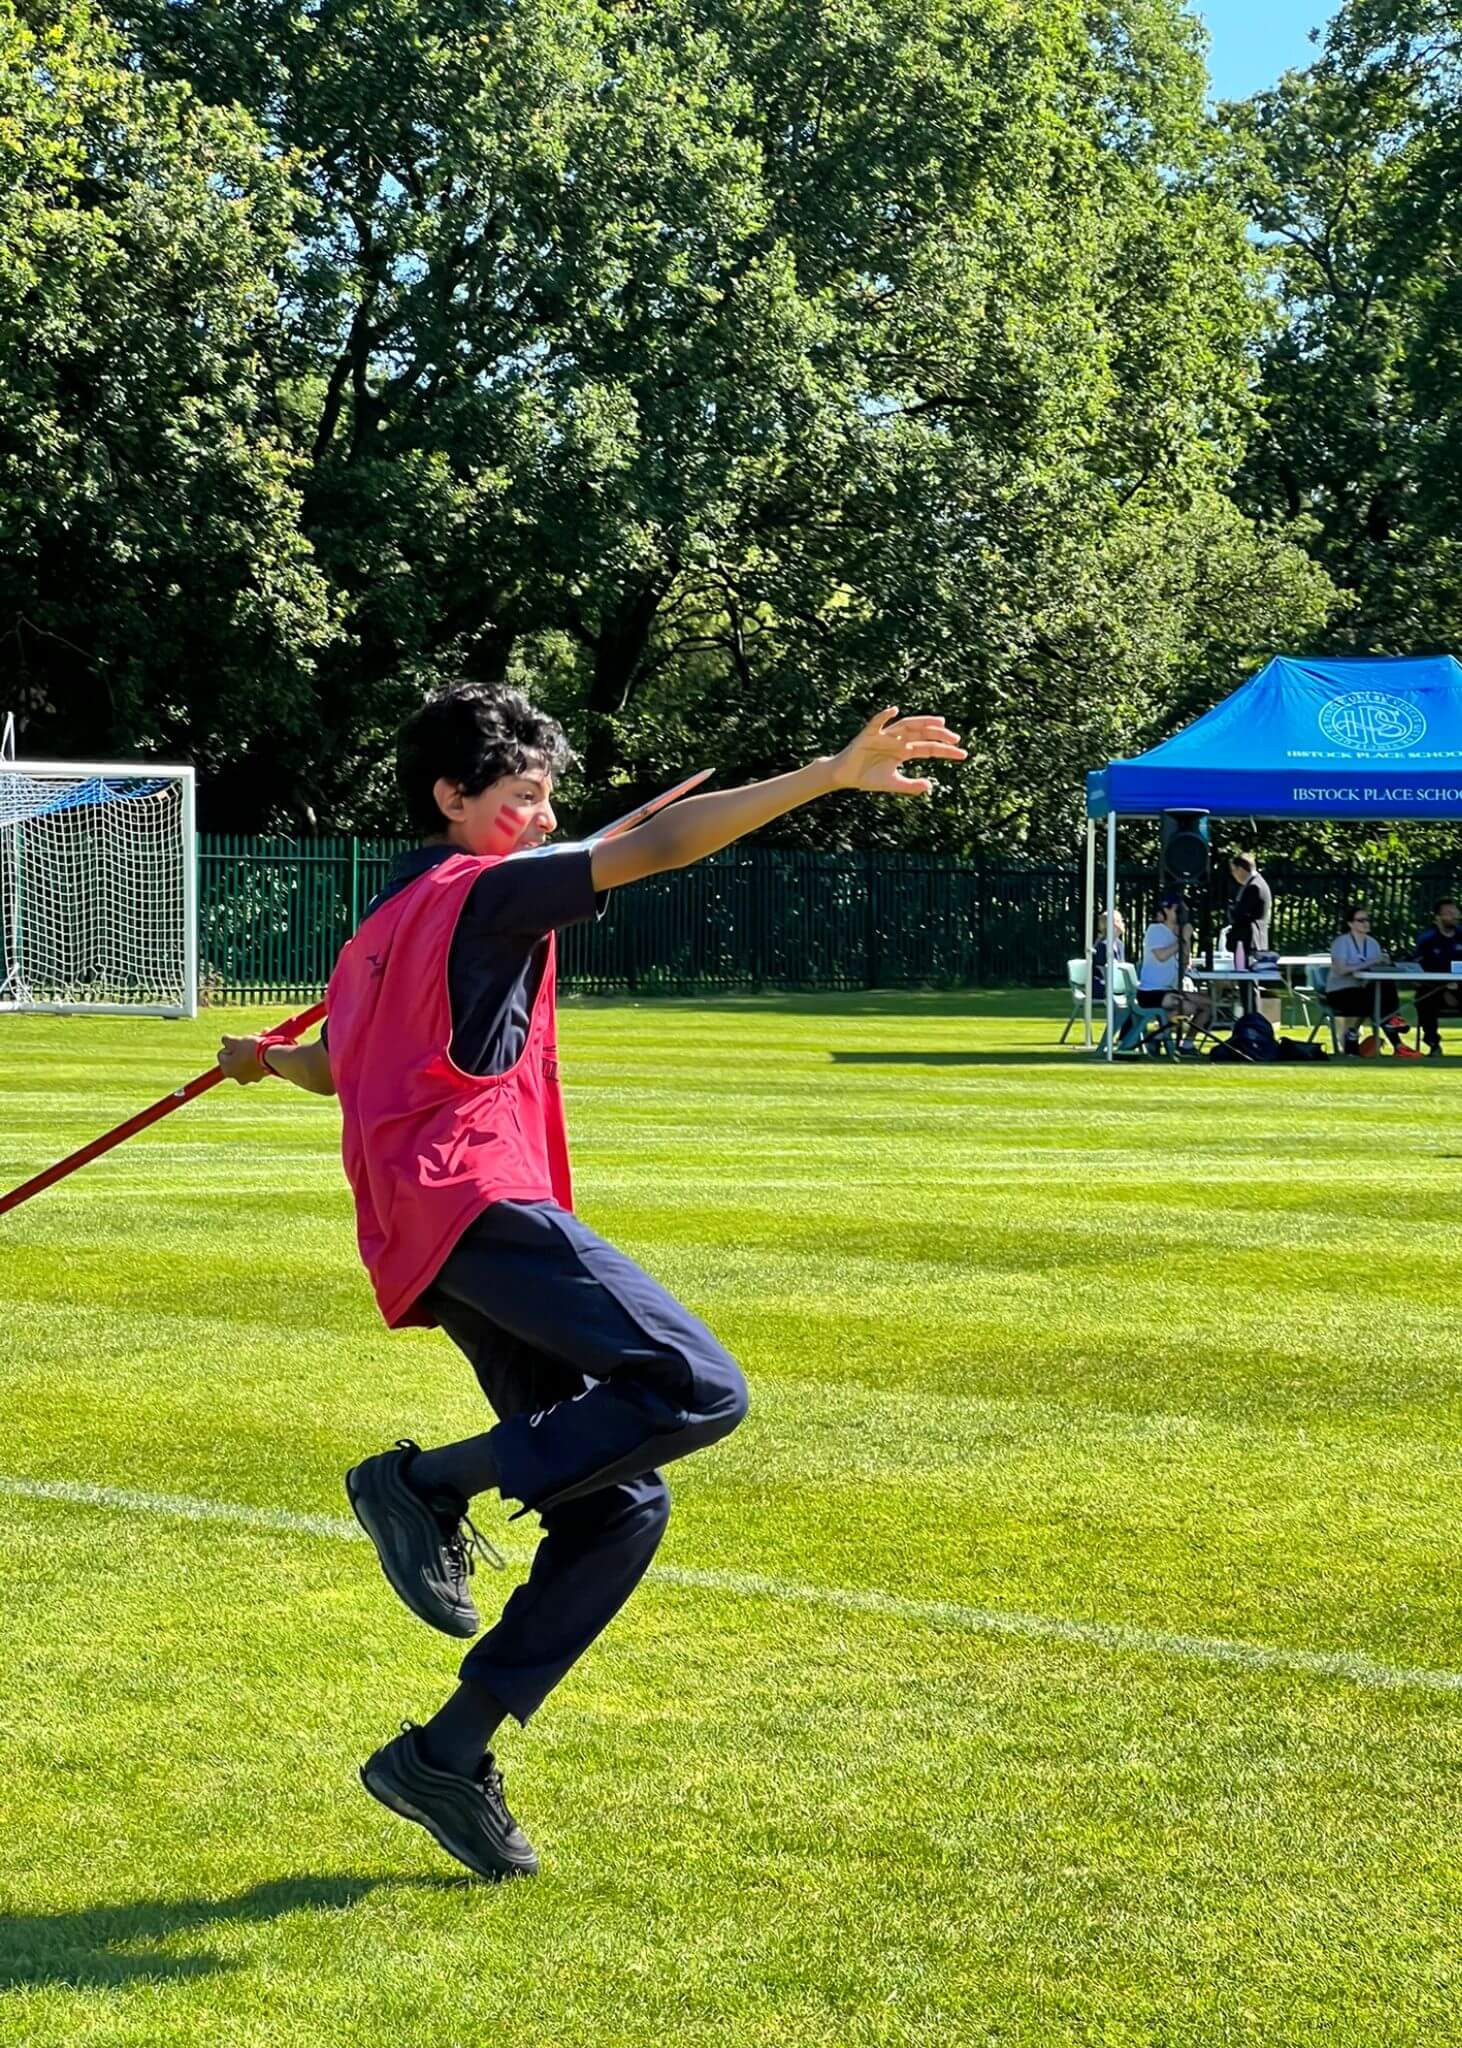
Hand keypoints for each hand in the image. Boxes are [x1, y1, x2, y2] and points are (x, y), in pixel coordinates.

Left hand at [218, 1034, 267, 1083]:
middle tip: (250, 1038)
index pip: (223, 1054)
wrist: (272, 1056)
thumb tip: (225, 1040)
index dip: (231, 1045)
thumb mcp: (235, 1041)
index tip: (239, 1042)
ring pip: (248, 1059)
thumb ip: (226, 1040)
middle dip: (243, 1047)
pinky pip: (258, 1062)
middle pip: (236, 1057)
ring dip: (253, 1049)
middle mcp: (238, 1077)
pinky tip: (266, 1045)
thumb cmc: (250, 1049)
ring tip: (260, 1038)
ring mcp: (251, 1077)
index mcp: (227, 1070)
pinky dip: (260, 1055)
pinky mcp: (263, 1075)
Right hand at [828, 707, 966, 795]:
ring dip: (922, 722)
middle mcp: (897, 740)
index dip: (945, 751)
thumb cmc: (867, 778)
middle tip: (956, 738)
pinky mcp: (868, 734)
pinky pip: (877, 722)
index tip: (963, 753)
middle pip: (922, 733)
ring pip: (906, 725)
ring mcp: (884, 735)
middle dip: (939, 735)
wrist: (845, 776)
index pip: (929, 748)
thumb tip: (930, 786)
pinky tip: (894, 710)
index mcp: (904, 751)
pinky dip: (884, 716)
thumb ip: (910, 786)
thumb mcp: (892, 783)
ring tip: (939, 722)